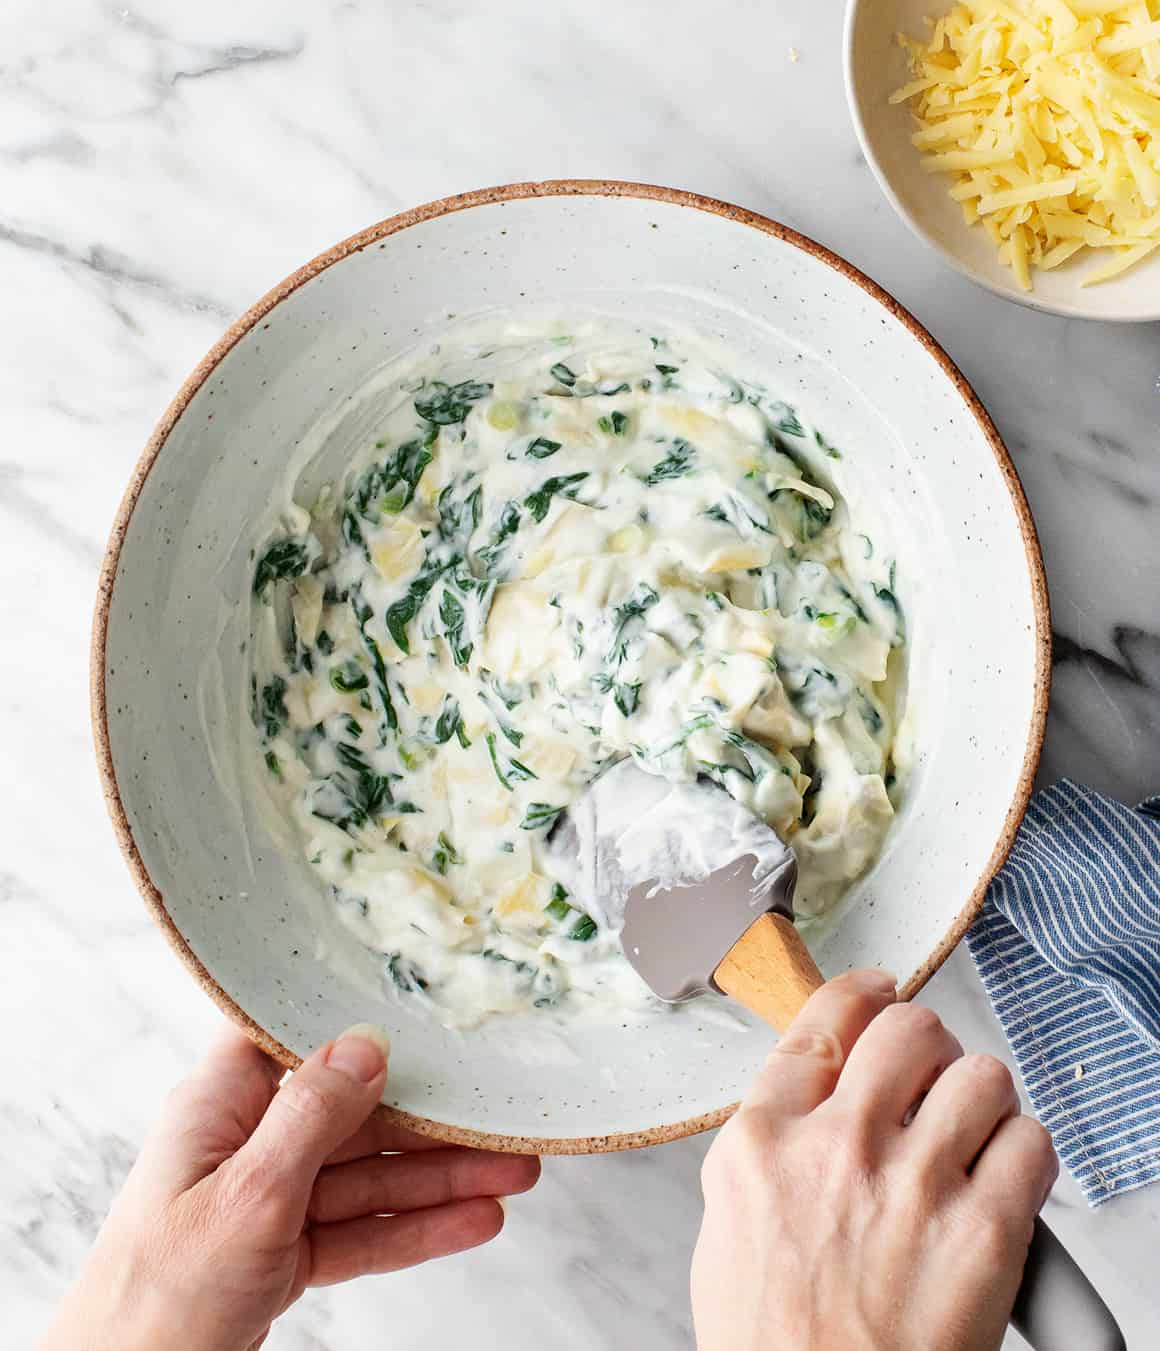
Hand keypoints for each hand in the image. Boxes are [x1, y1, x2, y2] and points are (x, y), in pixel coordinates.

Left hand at [40, 1023, 539, 1350]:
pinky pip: (363, 1228)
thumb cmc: (155, 1297)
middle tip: (502, 1114)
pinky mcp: (284, 1251)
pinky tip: (471, 1221)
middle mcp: (248, 1141)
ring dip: (441, 1177)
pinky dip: (415, 1228)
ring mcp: (269, 1198)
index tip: (429, 1008)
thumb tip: (367, 1042)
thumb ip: (311, 1116)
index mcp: (222, 1103)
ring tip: (512, 1172)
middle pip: (355, 1113)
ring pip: (369, 1174)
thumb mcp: (248, 1195)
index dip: (360, 1017)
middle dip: (433, 1118)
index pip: (299, 1036)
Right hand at [691, 971, 1057, 1350]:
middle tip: (930, 1078)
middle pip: (906, 1029)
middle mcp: (838, 1148)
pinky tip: (1000, 1182)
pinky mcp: (983, 1233)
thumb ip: (768, 1148)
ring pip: (979, 1075)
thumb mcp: (729, 1226)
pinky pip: (1029, 1142)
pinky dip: (1023, 1154)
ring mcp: (913, 1185)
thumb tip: (810, 1104)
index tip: (881, 992)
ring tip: (971, 1134)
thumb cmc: (772, 1344)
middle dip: (926, 1045)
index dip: (862, 994)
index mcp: (765, 1141)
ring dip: (981, 1099)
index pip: (822, 1022)